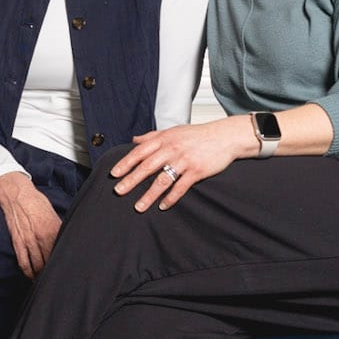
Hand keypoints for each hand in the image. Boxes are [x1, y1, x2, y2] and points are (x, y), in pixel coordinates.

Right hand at [0, 171, 61, 276]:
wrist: (16, 193)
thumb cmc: (36, 202)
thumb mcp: (53, 214)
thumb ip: (59, 229)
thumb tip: (66, 241)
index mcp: (54, 230)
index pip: (62, 252)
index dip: (65, 263)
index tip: (69, 270)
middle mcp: (42, 237)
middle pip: (51, 262)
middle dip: (54, 271)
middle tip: (59, 279)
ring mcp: (29, 241)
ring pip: (38, 265)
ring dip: (42, 275)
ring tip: (46, 281)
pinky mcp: (17, 242)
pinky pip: (23, 262)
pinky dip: (28, 272)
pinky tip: (32, 277)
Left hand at [109, 116, 255, 211]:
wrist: (224, 136)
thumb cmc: (198, 135)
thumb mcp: (173, 131)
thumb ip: (152, 136)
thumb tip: (134, 140)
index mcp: (164, 139)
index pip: (140, 152)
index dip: (126, 163)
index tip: (114, 174)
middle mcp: (172, 149)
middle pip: (147, 166)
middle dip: (131, 180)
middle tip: (119, 191)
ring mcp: (184, 161)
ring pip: (162, 180)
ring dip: (149, 195)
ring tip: (138, 206)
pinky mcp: (197, 171)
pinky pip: (181, 187)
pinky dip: (171, 198)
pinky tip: (163, 206)